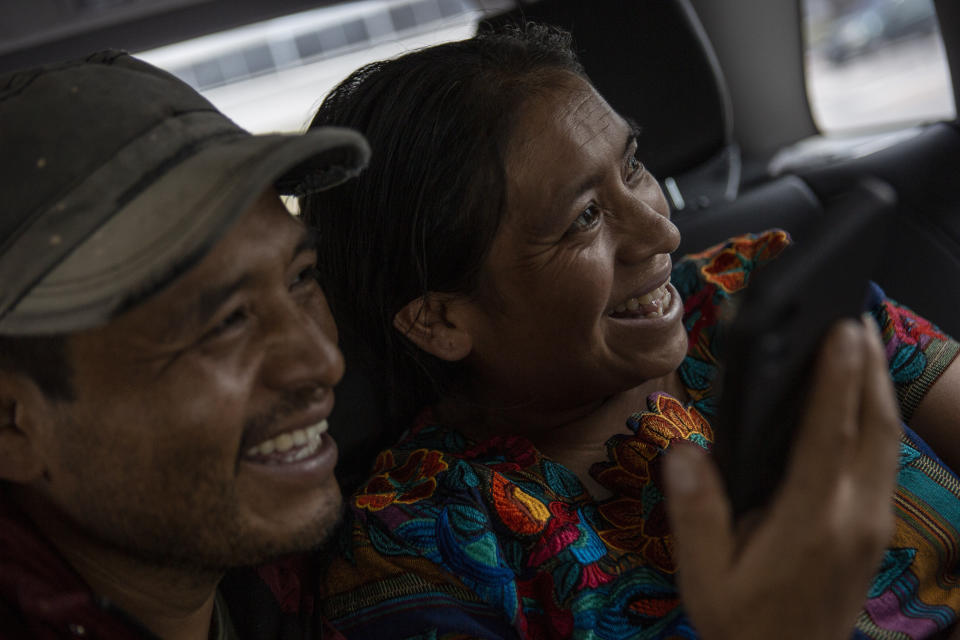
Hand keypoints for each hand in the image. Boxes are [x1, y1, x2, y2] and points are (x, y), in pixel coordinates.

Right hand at [664, 317, 900, 639]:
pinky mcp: (875, 528)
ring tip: (860, 344)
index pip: (828, 437)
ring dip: (878, 387)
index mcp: (809, 523)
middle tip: (852, 317)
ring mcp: (872, 522)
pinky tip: (859, 399)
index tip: (842, 331)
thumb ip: (695, 515)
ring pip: (887, 440)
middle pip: (875, 427)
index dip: (836, 380)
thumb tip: (685, 452)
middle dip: (869, 368)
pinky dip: (876, 416)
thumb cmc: (744, 624)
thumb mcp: (704, 578)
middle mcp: (852, 517)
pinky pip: (884, 457)